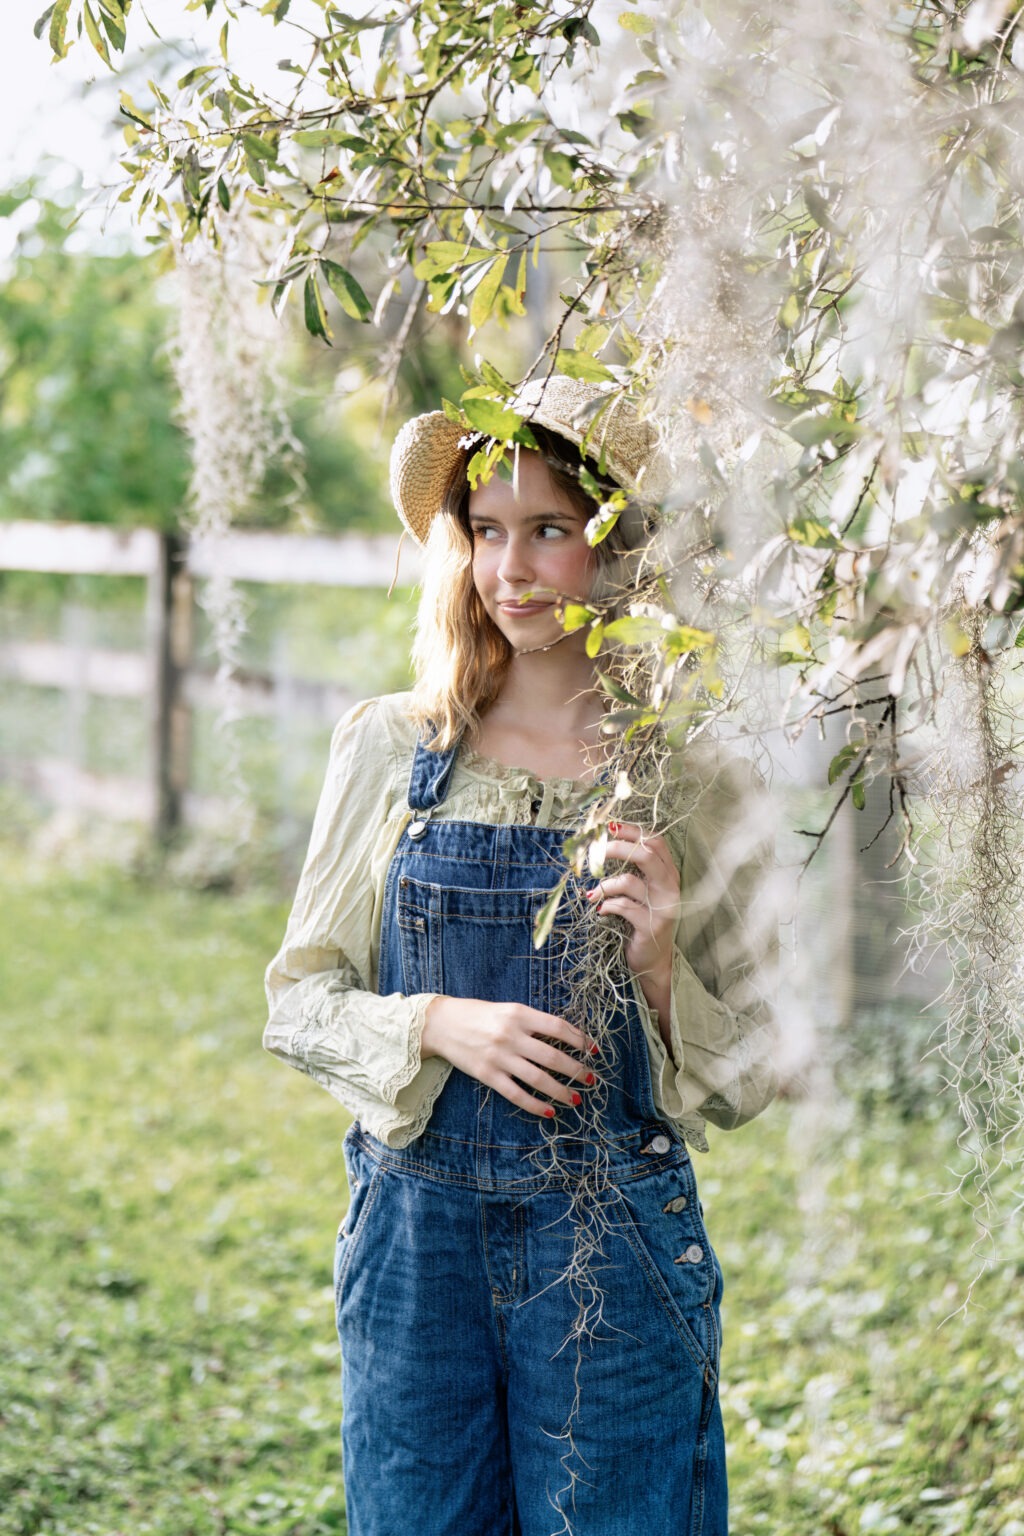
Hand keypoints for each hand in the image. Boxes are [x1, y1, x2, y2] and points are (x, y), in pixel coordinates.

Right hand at [420, 996, 595, 1116]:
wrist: (441, 1024)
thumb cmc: (478, 1014)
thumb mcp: (508, 1009)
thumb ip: (532, 1022)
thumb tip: (564, 1038)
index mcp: (518, 1014)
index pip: (558, 1027)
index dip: (579, 1039)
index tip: (593, 1050)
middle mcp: (510, 1035)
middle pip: (553, 1056)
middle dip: (576, 1070)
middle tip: (591, 1078)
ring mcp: (499, 1057)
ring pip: (538, 1079)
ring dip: (561, 1091)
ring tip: (576, 1098)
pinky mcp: (487, 1075)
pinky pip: (516, 1094)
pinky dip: (535, 1105)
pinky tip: (549, 1111)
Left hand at [587, 821, 679, 1030]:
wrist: (655, 961)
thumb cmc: (643, 920)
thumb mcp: (643, 892)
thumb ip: (633, 870)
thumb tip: (604, 844)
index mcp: (668, 874)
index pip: (655, 842)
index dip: (632, 831)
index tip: (610, 826)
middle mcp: (670, 887)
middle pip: (646, 854)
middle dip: (617, 848)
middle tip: (597, 850)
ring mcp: (663, 907)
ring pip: (629, 881)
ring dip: (605, 884)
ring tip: (592, 893)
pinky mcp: (651, 926)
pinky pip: (623, 907)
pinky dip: (606, 905)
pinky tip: (600, 910)